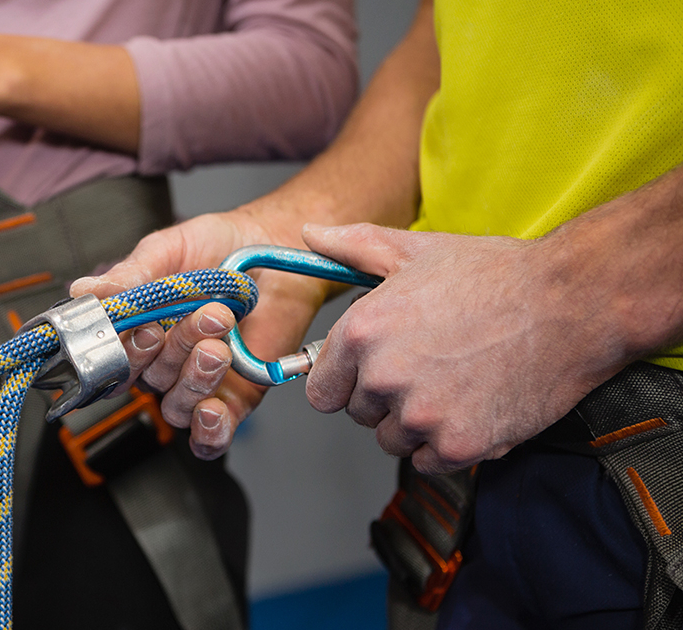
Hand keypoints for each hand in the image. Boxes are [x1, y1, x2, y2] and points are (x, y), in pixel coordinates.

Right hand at [72, 210, 328, 459]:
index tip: (144, 327)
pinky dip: (209, 432)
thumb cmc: (220, 246)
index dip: (123, 351)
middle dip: (172, 352)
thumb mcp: (169, 251)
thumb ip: (131, 274)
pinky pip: (211, 436)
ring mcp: (199, 381)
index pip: (113, 357)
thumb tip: (86, 290)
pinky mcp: (236, 399)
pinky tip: (212, 411)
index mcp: (139, 329)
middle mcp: (165, 360)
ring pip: (177, 405)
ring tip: (221, 344)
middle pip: (148, 380)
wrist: (275, 245)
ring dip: (195, 379)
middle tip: (202, 318)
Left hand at [302, 223, 629, 473]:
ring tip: (455, 384)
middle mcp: (383, 376)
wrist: (573, 303)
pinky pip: (430, 462)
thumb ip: (354, 247)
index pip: (321, 391)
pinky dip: (448, 445)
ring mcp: (421, 415)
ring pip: (394, 441)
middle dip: (386, 399)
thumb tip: (312, 233)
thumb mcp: (415, 251)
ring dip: (416, 425)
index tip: (370, 375)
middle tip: (429, 368)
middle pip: (359, 415)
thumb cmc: (497, 276)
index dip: (347, 383)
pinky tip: (473, 407)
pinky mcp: (459, 444)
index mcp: (362, 333)